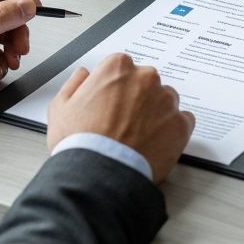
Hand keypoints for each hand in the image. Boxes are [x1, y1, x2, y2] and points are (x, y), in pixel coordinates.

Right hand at [46, 54, 195, 182]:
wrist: (99, 175)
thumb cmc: (79, 143)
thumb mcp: (61, 108)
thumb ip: (75, 84)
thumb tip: (83, 75)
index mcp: (117, 68)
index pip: (121, 68)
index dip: (114, 88)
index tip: (110, 104)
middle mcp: (146, 78)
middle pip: (145, 82)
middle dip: (137, 99)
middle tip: (122, 123)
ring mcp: (166, 101)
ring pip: (165, 101)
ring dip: (155, 113)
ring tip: (137, 137)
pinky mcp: (181, 125)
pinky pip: (182, 121)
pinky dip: (172, 130)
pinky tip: (155, 144)